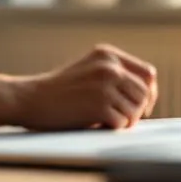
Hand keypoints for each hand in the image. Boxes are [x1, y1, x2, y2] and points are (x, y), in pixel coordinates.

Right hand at [14, 44, 158, 130]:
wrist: (31, 98)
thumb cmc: (60, 90)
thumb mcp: (89, 71)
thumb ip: (115, 75)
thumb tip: (149, 96)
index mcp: (107, 54)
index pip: (148, 74)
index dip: (147, 93)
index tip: (138, 106)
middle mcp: (109, 66)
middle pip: (146, 93)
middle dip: (137, 109)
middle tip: (120, 117)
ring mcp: (105, 84)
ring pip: (136, 109)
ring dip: (125, 120)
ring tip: (104, 118)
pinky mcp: (100, 104)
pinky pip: (123, 123)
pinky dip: (112, 127)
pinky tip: (94, 121)